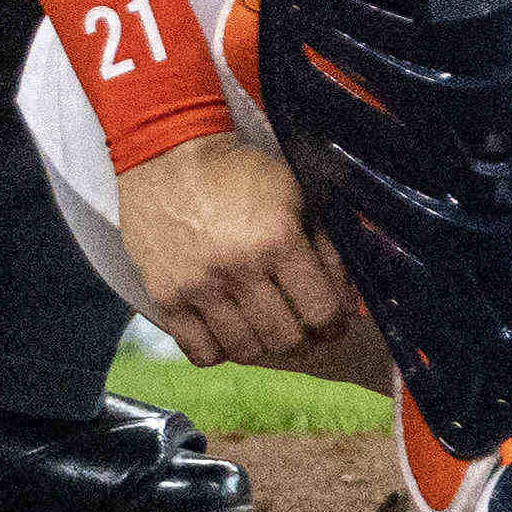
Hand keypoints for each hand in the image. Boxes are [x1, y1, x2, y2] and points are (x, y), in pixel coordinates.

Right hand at [116, 132, 373, 376]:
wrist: (169, 158)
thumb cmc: (239, 174)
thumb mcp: (296, 194)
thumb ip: (324, 244)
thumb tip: (346, 296)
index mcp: (277, 239)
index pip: (319, 310)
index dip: (335, 323)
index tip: (336, 323)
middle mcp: (237, 268)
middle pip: (285, 338)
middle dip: (304, 339)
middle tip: (306, 330)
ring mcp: (197, 287)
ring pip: (245, 350)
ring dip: (264, 346)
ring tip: (269, 330)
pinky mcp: (165, 298)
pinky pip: (201, 353)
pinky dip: (221, 351)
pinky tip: (229, 332)